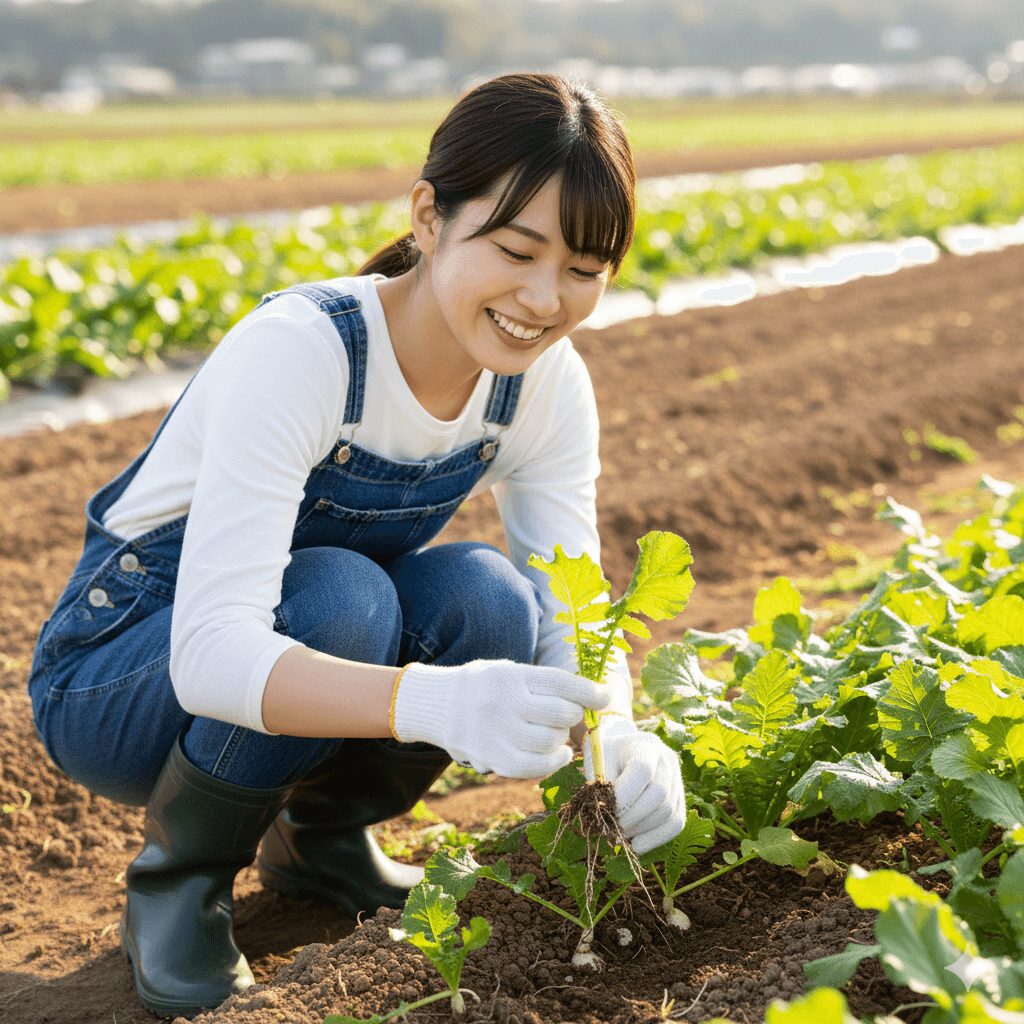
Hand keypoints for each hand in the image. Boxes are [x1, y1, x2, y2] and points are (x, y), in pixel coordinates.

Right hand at [393, 660, 610, 778]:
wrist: (437, 704)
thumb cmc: (486, 686)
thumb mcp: (509, 671)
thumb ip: (544, 683)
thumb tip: (592, 698)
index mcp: (510, 675)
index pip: (559, 682)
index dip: (588, 691)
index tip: (604, 697)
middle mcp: (503, 703)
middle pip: (559, 713)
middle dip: (573, 714)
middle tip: (569, 712)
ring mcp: (495, 733)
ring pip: (549, 741)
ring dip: (562, 738)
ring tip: (556, 731)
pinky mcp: (491, 758)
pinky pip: (532, 767)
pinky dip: (552, 762)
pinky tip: (557, 754)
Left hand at [583, 715, 686, 854]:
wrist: (621, 750)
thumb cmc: (605, 756)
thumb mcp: (596, 761)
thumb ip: (601, 786)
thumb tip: (606, 818)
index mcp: (645, 744)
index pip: (642, 771)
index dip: (624, 796)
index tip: (604, 810)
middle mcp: (667, 760)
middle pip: (659, 794)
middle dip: (632, 817)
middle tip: (611, 826)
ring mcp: (678, 779)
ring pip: (669, 812)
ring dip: (641, 830)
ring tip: (619, 833)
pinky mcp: (680, 798)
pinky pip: (676, 823)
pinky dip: (656, 838)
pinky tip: (636, 844)